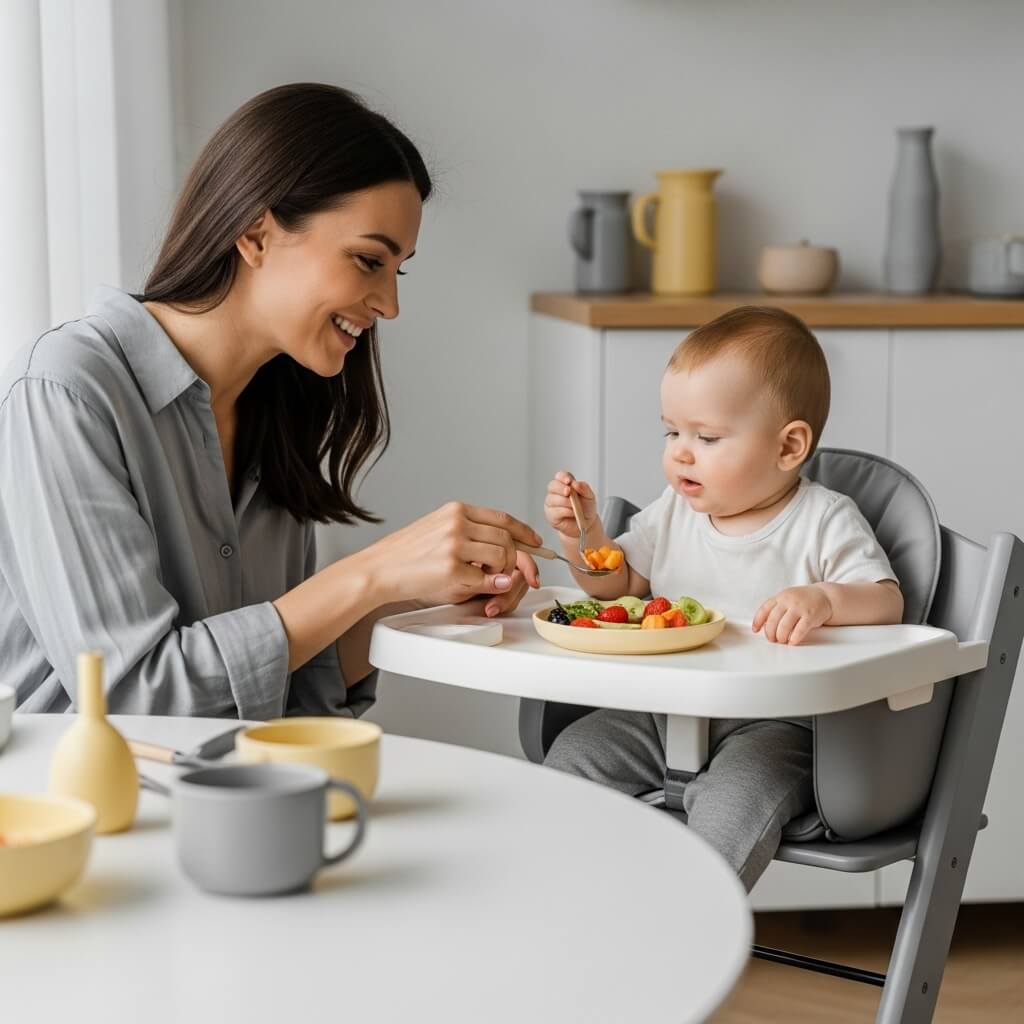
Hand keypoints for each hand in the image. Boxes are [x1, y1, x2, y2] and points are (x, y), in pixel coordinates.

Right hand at [367, 501, 542, 606]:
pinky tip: (475, 587)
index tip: (535, 543)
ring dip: (502, 573)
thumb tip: (510, 551)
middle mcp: (458, 523)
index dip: (524, 532)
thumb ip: (475, 536)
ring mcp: (455, 544)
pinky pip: (486, 579)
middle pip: (508, 539)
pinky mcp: (451, 568)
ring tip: (486, 580)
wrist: (380, 569)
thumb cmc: (409, 555)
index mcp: (457, 511)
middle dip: (517, 560)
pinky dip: (488, 586)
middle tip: (510, 574)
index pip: (503, 518)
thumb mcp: (441, 532)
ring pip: (502, 557)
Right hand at [544, 471, 599, 539]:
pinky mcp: (550, 515)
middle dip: (560, 488)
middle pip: (552, 485)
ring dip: (565, 502)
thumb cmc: (586, 509)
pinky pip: (554, 511)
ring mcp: (552, 503)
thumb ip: (584, 488)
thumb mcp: (590, 496)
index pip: (560, 476)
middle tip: (568, 492)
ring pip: (552, 499)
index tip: (569, 480)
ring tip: (575, 507)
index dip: (562, 477)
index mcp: (565, 484)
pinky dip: (564, 511)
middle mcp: (556, 492)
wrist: (586, 525)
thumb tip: (575, 483)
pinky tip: (571, 513)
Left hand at [752, 585, 832, 644]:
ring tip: (782, 641)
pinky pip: (800, 629)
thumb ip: (776, 608)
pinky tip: (792, 642)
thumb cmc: (803, 600)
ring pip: (785, 626)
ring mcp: (800, 607)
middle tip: (772, 639)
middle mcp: (788, 601)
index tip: (755, 630)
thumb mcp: (787, 598)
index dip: (758, 621)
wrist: (824, 596)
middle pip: (773, 620)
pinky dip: (794, 638)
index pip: (764, 609)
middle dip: (770, 633)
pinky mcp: (811, 615)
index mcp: (780, 597)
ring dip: (781, 636)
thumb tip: (764, 625)